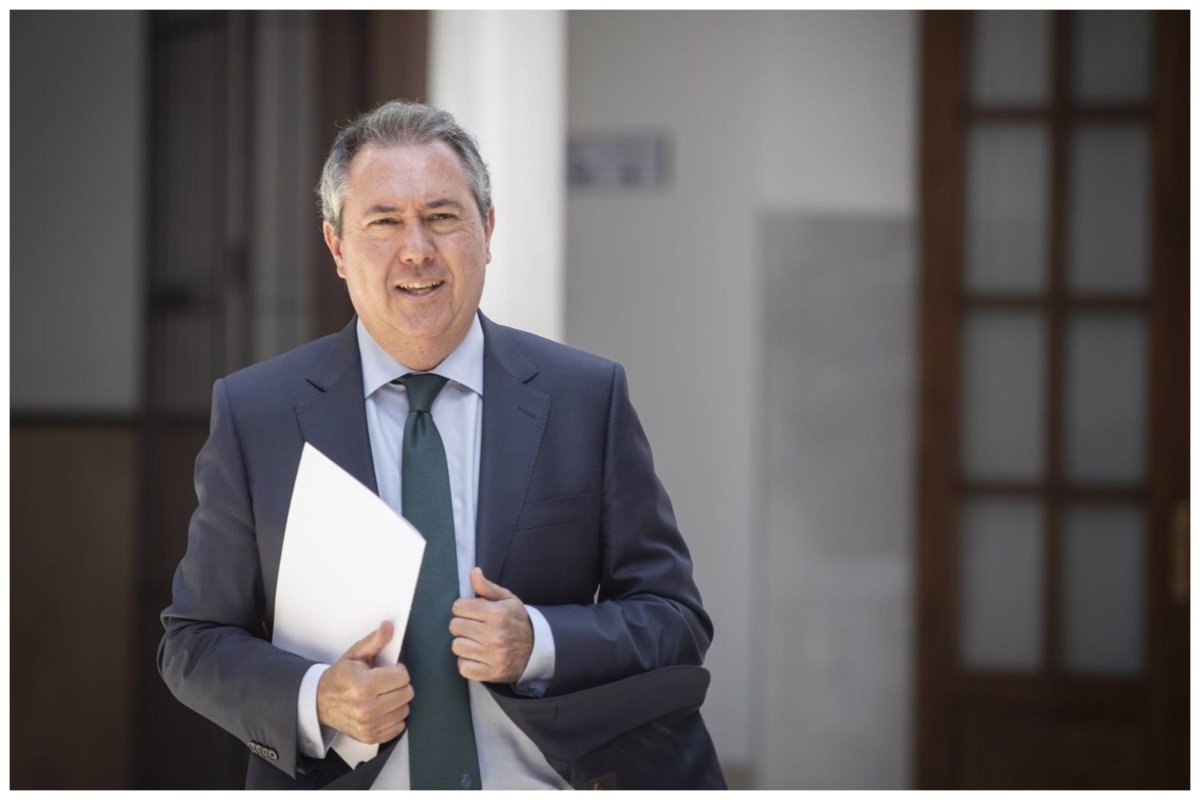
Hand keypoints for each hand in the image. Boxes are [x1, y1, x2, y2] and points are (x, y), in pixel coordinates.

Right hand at [316, 621, 412, 743]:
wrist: (320, 703)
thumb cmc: (340, 677)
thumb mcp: (355, 655)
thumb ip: (375, 641)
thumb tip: (388, 626)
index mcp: (364, 686)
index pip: (402, 676)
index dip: (397, 670)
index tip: (388, 670)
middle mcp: (367, 709)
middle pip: (406, 694)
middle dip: (399, 685)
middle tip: (385, 683)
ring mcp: (369, 726)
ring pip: (405, 710)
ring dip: (397, 702)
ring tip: (383, 696)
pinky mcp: (370, 737)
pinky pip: (398, 727)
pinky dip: (393, 717)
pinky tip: (382, 709)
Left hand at [449, 567, 533, 683]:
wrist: (537, 649)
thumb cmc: (518, 622)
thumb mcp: (507, 600)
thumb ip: (487, 587)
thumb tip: (473, 572)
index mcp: (498, 614)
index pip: (459, 607)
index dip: (463, 608)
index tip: (471, 611)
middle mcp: (495, 635)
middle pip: (455, 626)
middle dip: (462, 624)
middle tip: (474, 626)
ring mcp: (493, 655)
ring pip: (457, 646)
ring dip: (464, 643)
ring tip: (476, 641)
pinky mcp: (491, 673)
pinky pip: (463, 667)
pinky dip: (467, 662)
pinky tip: (477, 655)